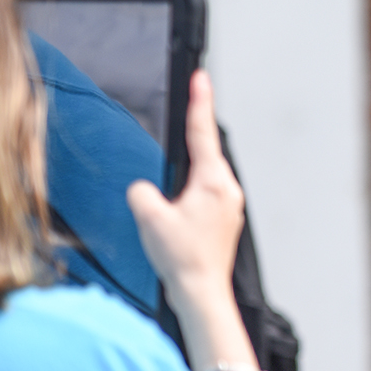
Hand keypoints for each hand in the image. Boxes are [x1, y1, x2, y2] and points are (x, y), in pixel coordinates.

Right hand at [127, 71, 244, 318]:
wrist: (201, 293)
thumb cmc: (182, 258)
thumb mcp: (149, 218)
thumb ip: (141, 192)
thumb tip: (143, 189)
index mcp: (213, 182)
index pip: (202, 133)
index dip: (199, 102)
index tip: (201, 78)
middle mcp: (228, 190)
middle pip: (205, 154)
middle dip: (191, 139)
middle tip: (186, 117)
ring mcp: (229, 206)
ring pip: (204, 177)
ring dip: (188, 174)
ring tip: (173, 179)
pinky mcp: (225, 221)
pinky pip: (205, 196)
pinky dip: (190, 194)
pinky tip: (177, 208)